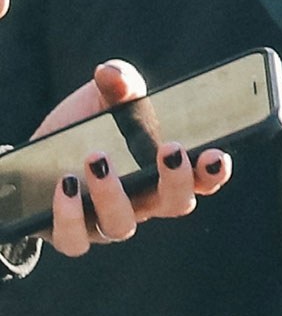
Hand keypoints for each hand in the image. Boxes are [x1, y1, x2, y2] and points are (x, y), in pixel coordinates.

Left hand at [39, 62, 232, 252]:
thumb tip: (113, 76)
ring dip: (114, 194)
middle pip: (173, 205)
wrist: (31, 157)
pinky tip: (65, 185)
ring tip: (97, 158)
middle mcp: (140, 203)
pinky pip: (75, 239)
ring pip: (122, 225)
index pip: (198, 180)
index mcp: (159, 173)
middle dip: (178, 181)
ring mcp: (105, 222)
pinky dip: (70, 215)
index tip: (216, 155)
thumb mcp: (102, 97)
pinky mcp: (68, 233)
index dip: (212, 173)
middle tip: (171, 151)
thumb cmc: (80, 129)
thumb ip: (118, 82)